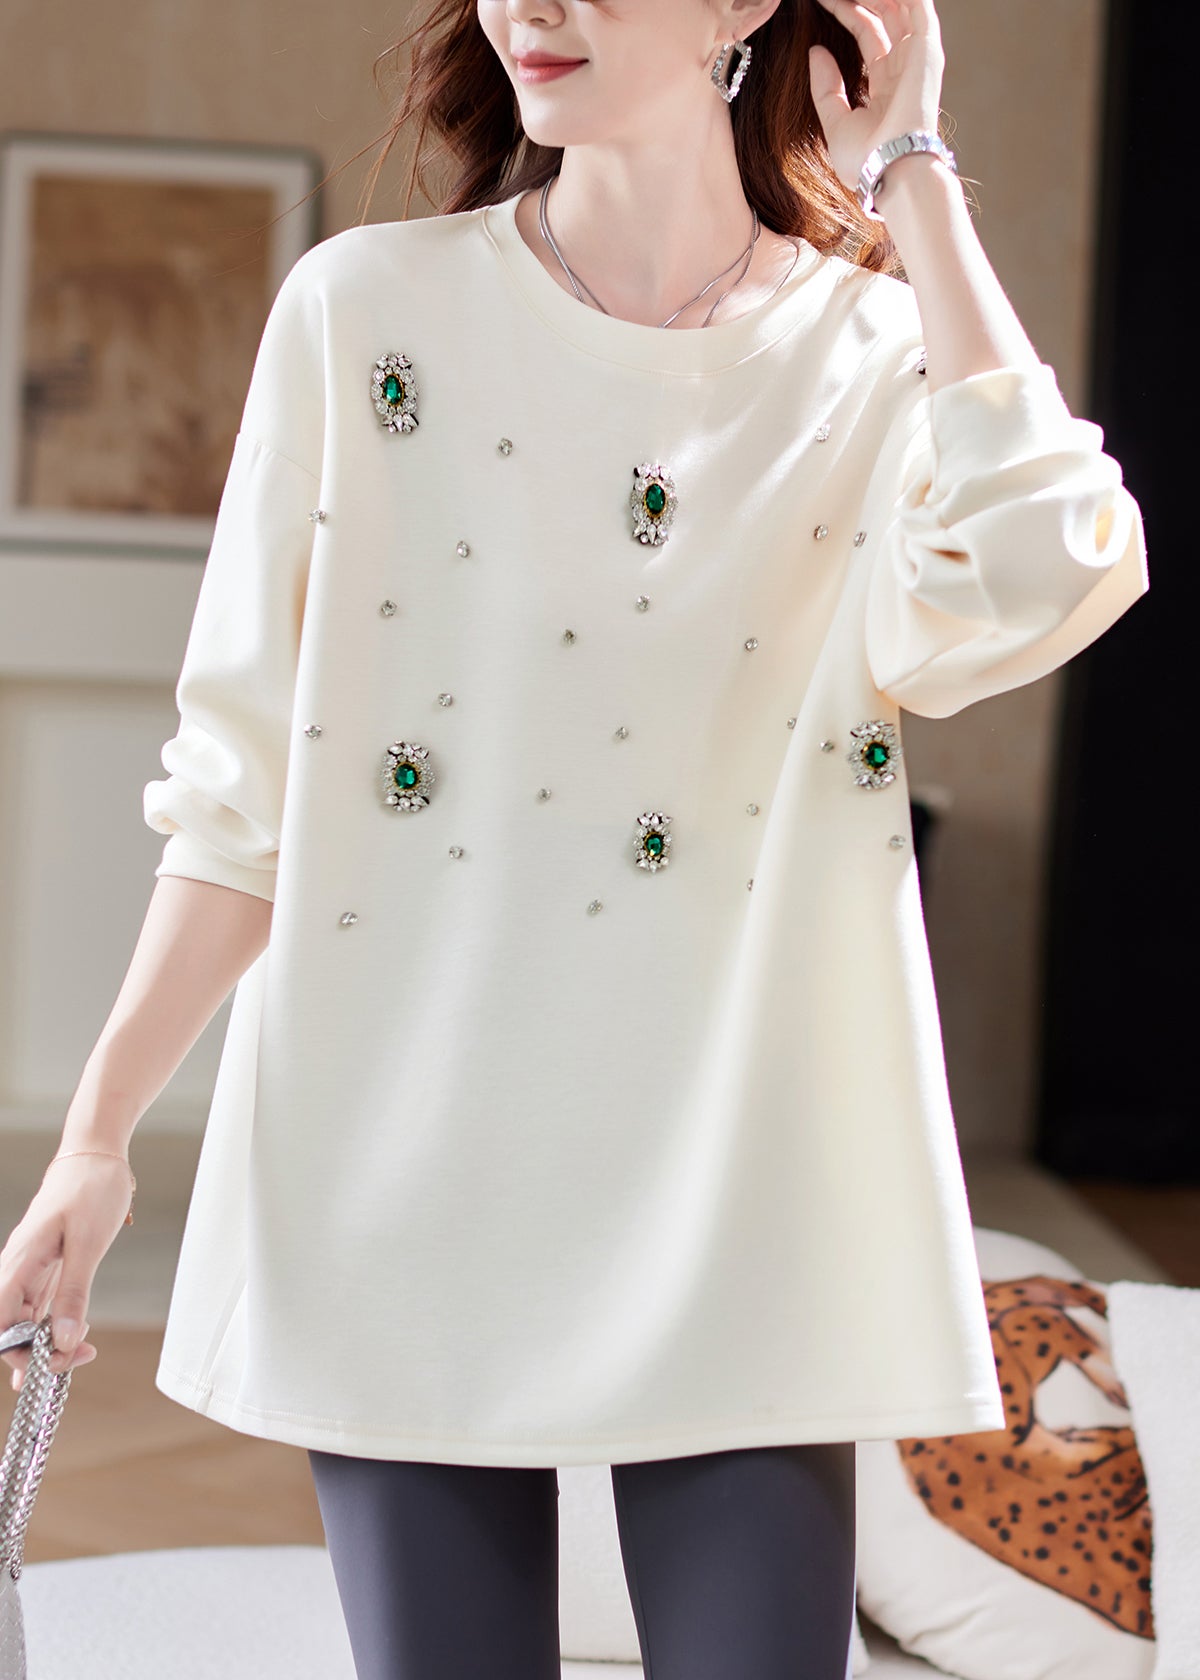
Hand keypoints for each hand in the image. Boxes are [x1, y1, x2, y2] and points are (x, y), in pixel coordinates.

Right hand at [0, 1155, 131, 1391]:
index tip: (53, 1362)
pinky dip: (53, 1324)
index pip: (0, 1323)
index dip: (18, 1351)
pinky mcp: (47, 1264)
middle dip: (38, 1350)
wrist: (96, 1153)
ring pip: (26, 1317)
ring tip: (81, 1355)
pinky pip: (41, 1304)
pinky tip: (66, 1341)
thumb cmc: (91, 1189)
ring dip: (48, 1340)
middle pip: (10, 1326)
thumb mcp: (89, 1244)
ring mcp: (30, 1266)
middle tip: (80, 1356)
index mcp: (19, 1262)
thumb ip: (74, 1293)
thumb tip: (65, 1343)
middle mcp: (18, 1268)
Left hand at [808, 0, 945, 194]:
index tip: (822, 1)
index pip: (867, 34)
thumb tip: (816, 51)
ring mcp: (917, 57)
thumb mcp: (835, 122)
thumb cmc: (865, 160)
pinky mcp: (927, 50)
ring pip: (900, 5)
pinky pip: (917, 4)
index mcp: (884, 85)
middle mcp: (903, 67)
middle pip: (884, 14)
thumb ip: (825, 88)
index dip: (846, 12)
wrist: (889, 171)